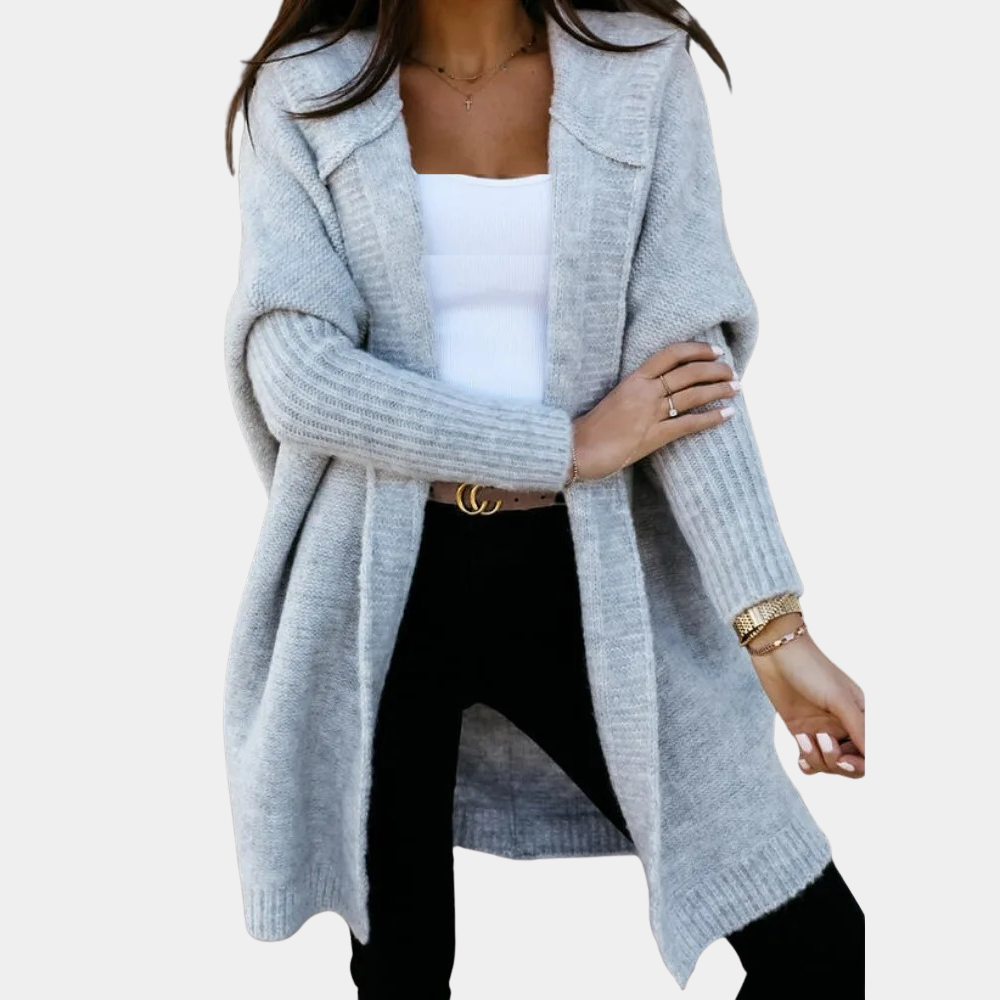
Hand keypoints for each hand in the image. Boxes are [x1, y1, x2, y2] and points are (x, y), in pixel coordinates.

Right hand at [570, 341, 739, 481]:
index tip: (716, 351)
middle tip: (732, 372)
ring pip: (693, 395)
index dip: (697, 350)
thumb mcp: (617, 397)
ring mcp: (650, 414)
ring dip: (719, 390)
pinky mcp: (654, 436)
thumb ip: (640, 389)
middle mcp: (644, 392)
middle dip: (716, 371)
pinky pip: (689, 424)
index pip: (671, 354)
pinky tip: (727, 414)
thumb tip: (665, 386)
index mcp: (634, 378)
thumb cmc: (595, 425)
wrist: (578, 449)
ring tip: (736, 388)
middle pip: (689, 373)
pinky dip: (711, 418)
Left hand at [747, 615, 865, 777]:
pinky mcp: (802, 731)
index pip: (870, 755)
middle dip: (836, 761)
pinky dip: (806, 762)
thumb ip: (860, 728)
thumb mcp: (839, 698)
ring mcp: (823, 729)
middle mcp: (845, 726)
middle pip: (850, 765)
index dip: (860, 765)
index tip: (844, 760)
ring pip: (828, 765)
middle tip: (822, 740)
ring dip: (817, 758)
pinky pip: (810, 760)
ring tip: (804, 736)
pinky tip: (800, 751)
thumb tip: (877, 759)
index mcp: (862, 716)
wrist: (776, 652)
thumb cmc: (811, 669)